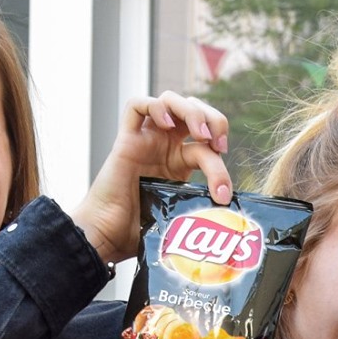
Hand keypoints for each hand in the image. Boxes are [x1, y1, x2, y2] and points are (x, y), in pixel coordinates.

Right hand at [70, 93, 232, 264]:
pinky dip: (156, 106)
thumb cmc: (136, 234)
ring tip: (200, 133)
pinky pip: (136, 106)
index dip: (221, 148)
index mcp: (178, 163)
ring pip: (171, 100)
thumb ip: (200, 211)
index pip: (206, 140)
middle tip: (218, 144)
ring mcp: (145, 141)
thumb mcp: (178, 218)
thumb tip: (231, 227)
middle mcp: (163, 147)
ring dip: (192, 110)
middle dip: (214, 119)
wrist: (106, 238)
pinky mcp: (125, 142)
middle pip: (194, 109)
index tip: (225, 174)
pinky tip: (166, 124)